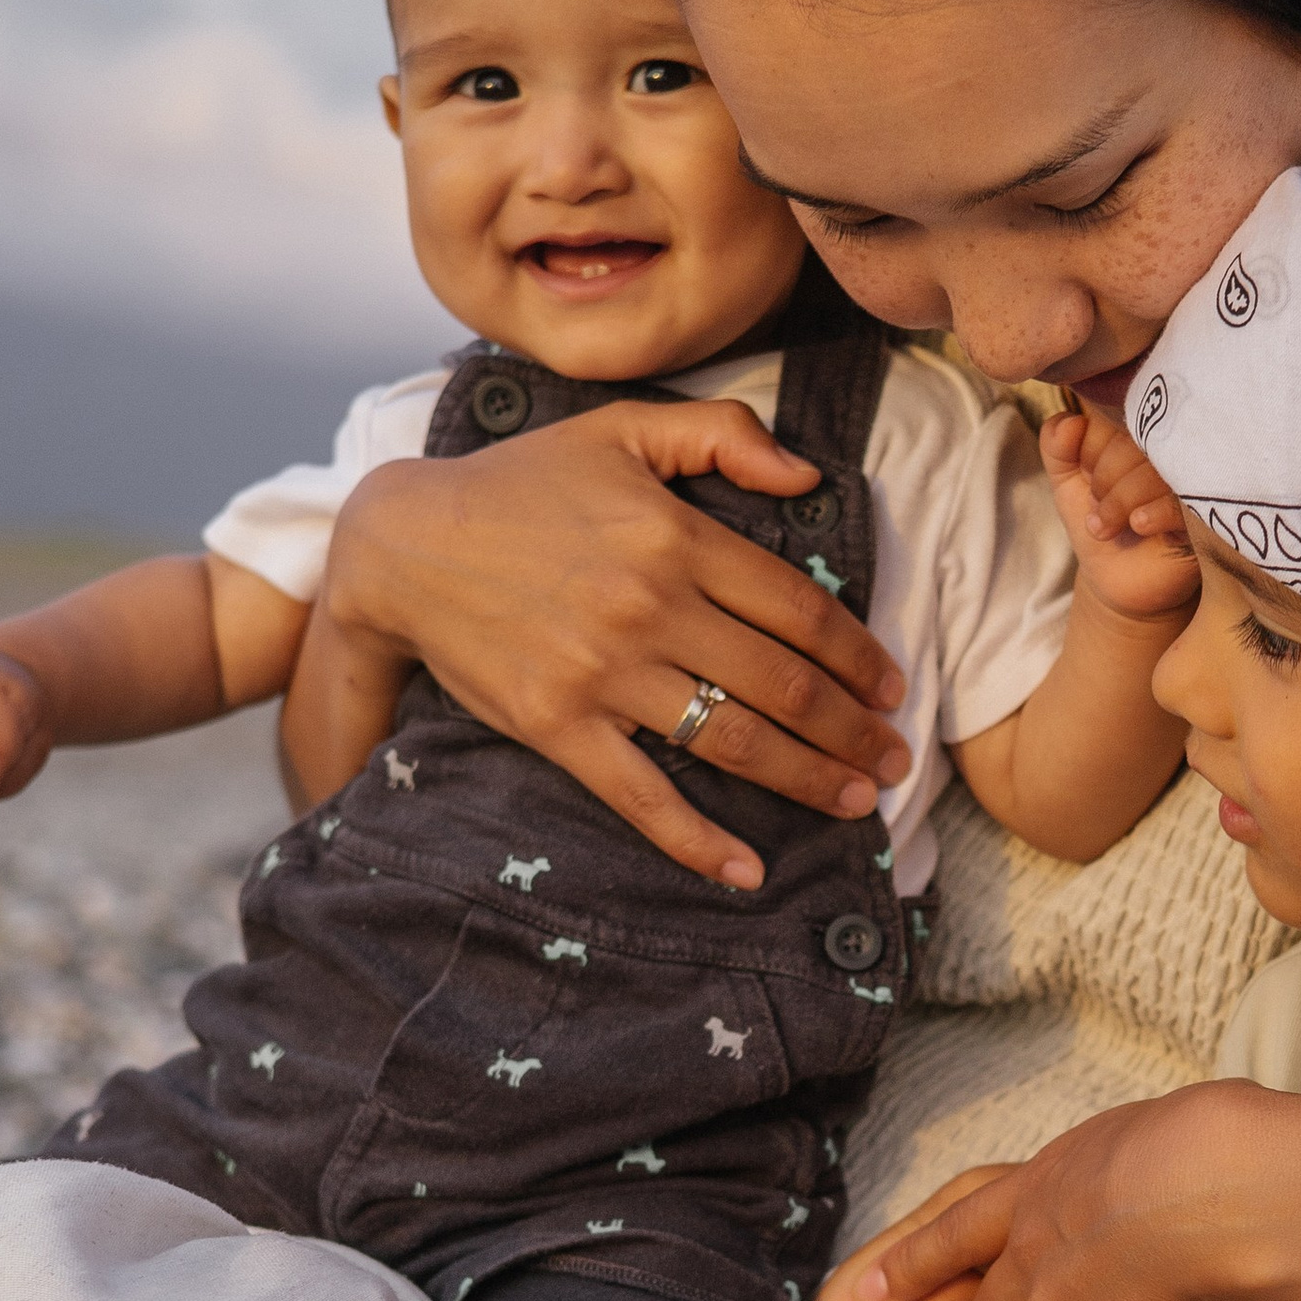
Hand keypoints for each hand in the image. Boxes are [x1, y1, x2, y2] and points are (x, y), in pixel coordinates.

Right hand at [323, 397, 916, 890]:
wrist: (405, 545)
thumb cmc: (521, 483)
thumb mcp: (620, 428)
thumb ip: (722, 435)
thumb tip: (808, 476)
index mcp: (677, 538)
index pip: (798, 610)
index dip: (858, 657)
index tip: (892, 690)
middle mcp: (650, 608)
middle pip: (783, 685)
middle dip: (852, 731)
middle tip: (896, 762)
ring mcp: (605, 673)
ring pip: (733, 740)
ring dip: (808, 780)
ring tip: (858, 803)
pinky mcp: (559, 726)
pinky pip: (642, 796)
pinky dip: (698, 841)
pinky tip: (747, 871)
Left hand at [861, 1081, 1295, 1300]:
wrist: (1229, 1195)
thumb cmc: (1197, 1146)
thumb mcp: (1120, 1141)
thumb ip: (1090, 1181)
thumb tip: (1107, 1196)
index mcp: (1029, 1196)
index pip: (954, 1236)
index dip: (914, 1266)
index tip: (873, 1290)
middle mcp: (1029, 1269)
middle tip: (1102, 1299)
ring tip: (1184, 1300)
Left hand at [1041, 410, 1199, 627]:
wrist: (1117, 581)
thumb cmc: (1100, 525)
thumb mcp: (1067, 483)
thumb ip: (1057, 446)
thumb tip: (1070, 422)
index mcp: (1137, 432)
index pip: (1113, 415)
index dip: (1092, 450)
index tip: (1087, 480)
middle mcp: (1167, 448)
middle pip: (1134, 439)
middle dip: (1105, 479)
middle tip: (1097, 512)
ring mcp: (1189, 479)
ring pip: (1154, 469)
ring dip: (1120, 502)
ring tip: (1107, 528)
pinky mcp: (1205, 514)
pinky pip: (1181, 502)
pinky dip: (1154, 513)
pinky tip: (1139, 526)